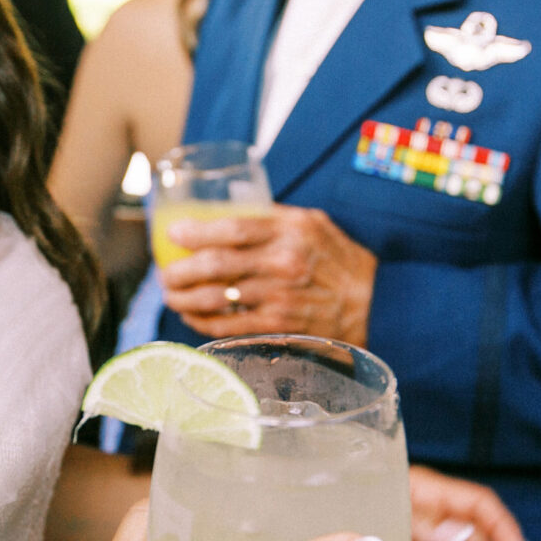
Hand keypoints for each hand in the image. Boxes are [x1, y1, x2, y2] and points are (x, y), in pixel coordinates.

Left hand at [158, 205, 376, 344]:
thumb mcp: (315, 224)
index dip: (195, 232)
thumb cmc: (341, 261)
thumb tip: (228, 214)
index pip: (232, 228)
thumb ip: (274, 219)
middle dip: (180, 270)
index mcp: (291, 230)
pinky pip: (229, 325)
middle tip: (164, 272)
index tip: (173, 234)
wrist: (376, 304)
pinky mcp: (278, 326)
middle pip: (216, 265)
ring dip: (184, 298)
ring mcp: (280, 297)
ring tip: (170, 295)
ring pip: (216, 298)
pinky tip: (191, 316)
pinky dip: (203, 322)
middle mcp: (283, 263)